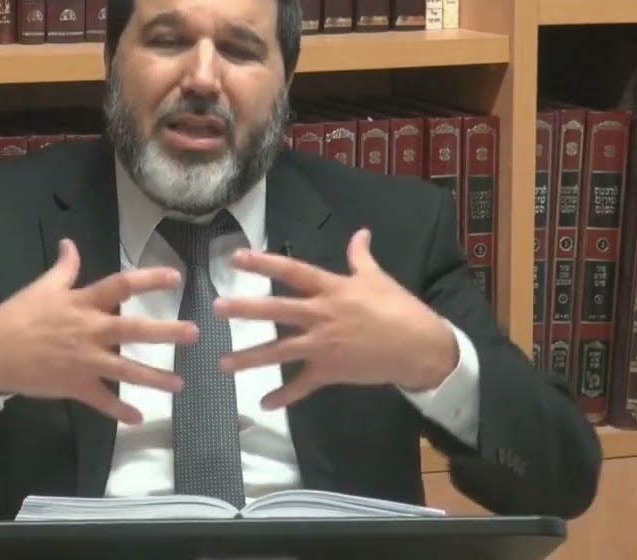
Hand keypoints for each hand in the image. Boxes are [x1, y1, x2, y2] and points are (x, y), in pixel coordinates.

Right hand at [0, 238, 194, 423]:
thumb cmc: (17, 316)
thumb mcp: (42, 287)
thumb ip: (64, 268)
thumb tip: (71, 243)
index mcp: (83, 303)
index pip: (121, 286)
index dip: (149, 280)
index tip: (176, 278)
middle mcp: (90, 331)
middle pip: (133, 329)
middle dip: (165, 332)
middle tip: (194, 333)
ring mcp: (85, 361)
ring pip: (126, 370)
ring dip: (154, 378)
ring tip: (179, 384)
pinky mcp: (75, 386)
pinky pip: (102, 401)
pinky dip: (120, 411)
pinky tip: (138, 418)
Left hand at [213, 228, 458, 408]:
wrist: (420, 348)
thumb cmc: (399, 309)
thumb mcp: (378, 279)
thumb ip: (361, 257)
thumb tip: (360, 232)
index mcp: (332, 290)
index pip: (292, 272)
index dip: (264, 263)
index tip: (237, 257)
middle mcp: (322, 316)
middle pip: (277, 311)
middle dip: (246, 309)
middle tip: (216, 308)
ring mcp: (324, 345)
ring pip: (281, 352)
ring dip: (251, 358)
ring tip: (223, 363)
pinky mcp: (331, 371)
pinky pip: (303, 386)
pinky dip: (284, 396)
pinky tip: (264, 403)